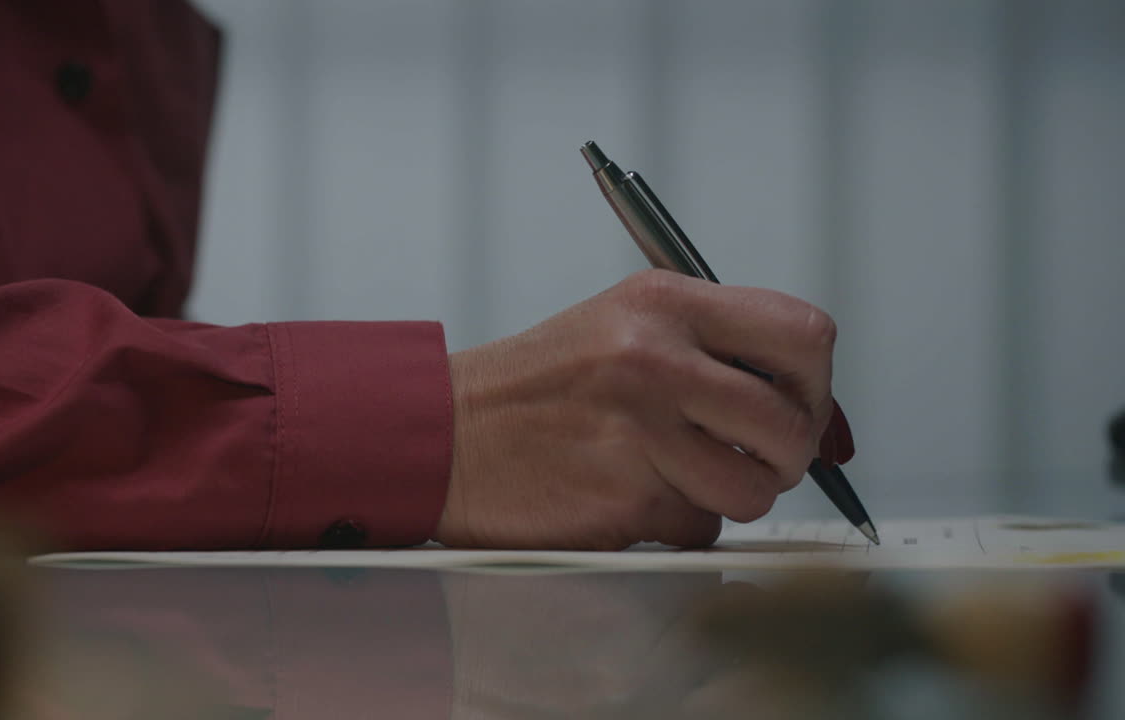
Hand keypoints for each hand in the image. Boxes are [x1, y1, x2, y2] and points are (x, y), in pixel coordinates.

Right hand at [435, 269, 837, 549]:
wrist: (445, 432)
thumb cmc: (539, 387)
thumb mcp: (624, 328)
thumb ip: (716, 352)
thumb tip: (825, 419)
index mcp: (662, 302)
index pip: (803, 333)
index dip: (815, 383)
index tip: (795, 406)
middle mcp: (655, 356)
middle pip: (793, 421)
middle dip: (787, 455)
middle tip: (755, 458)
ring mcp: (638, 429)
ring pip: (754, 486)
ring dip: (729, 495)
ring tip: (679, 476)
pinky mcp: (622, 495)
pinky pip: (698, 525)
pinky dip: (677, 521)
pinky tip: (629, 495)